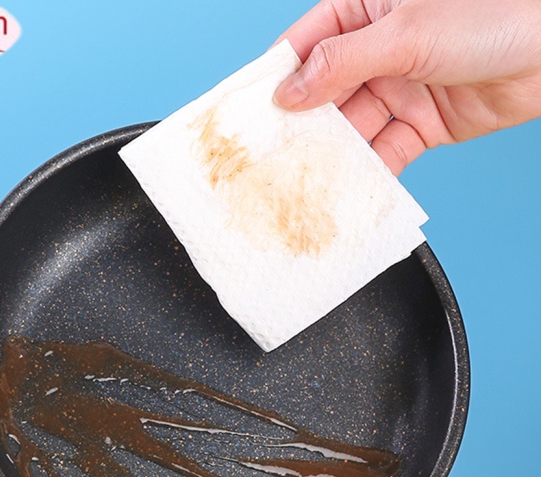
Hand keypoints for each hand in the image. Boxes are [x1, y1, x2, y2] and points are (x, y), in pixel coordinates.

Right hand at [274, 0, 540, 173]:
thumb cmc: (496, 12)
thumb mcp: (406, 32)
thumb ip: (341, 63)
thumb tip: (290, 91)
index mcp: (366, 9)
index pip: (307, 43)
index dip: (279, 76)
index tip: (253, 110)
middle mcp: (377, 50)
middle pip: (325, 93)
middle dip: (303, 125)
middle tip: (273, 154)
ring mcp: (398, 88)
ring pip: (352, 127)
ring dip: (333, 153)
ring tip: (305, 177)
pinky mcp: (420, 124)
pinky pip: (385, 151)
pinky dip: (368, 170)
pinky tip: (348, 186)